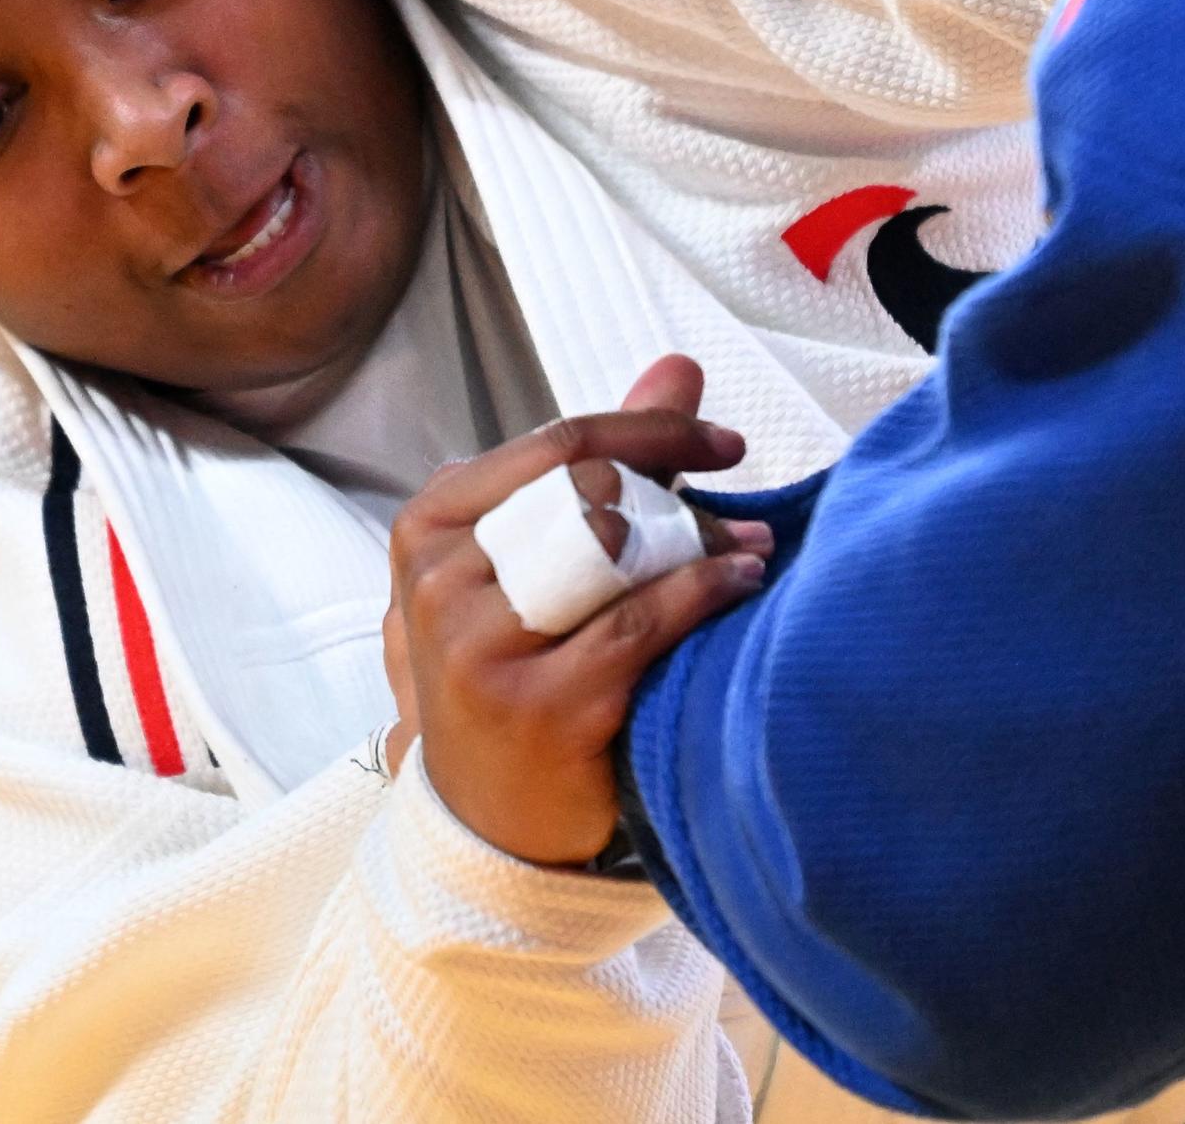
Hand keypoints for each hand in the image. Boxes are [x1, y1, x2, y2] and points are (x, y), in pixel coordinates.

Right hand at [381, 355, 771, 864]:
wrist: (483, 817)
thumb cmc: (517, 665)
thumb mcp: (534, 558)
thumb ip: (606, 462)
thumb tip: (680, 366)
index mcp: (430, 527)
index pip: (558, 445)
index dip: (652, 429)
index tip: (722, 440)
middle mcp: (441, 581)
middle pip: (588, 495)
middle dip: (680, 483)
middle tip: (742, 490)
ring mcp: (480, 647)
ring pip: (616, 556)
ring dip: (703, 539)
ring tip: (753, 538)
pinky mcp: (536, 706)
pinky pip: (641, 625)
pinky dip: (705, 592)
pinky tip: (743, 581)